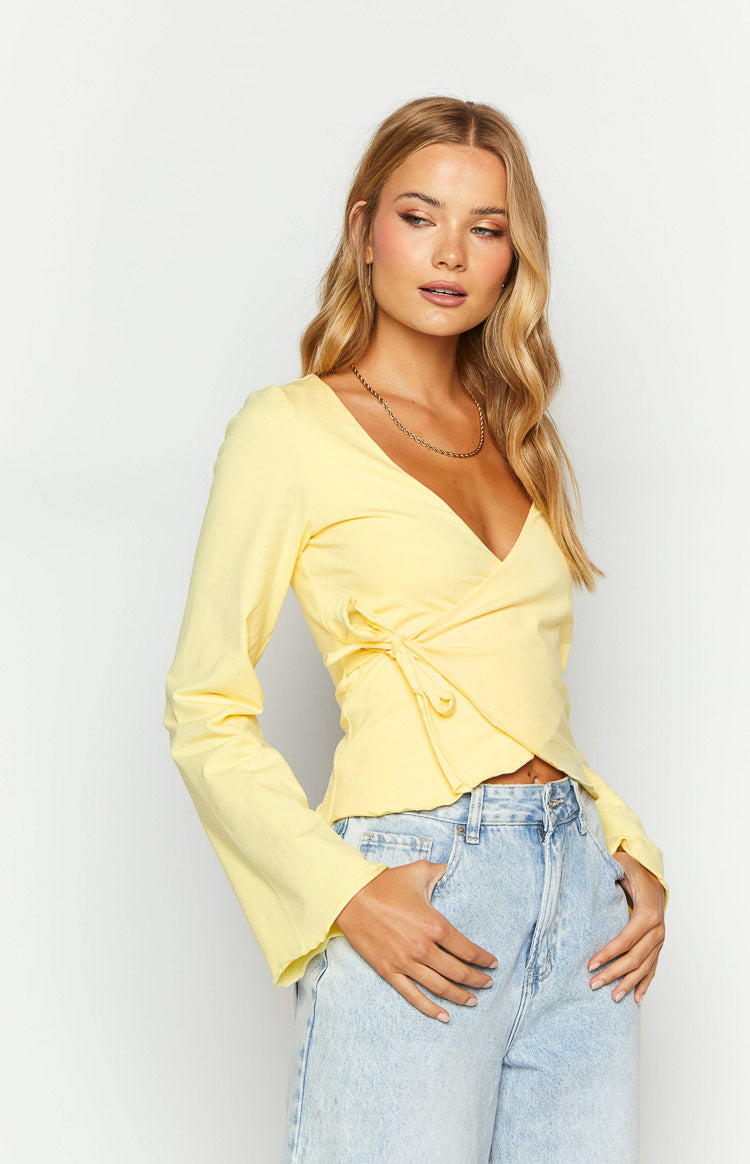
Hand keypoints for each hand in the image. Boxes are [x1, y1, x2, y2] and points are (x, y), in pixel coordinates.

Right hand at [334, 860, 497, 1022]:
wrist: (350, 898)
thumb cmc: (385, 884)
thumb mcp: (418, 871)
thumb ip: (440, 870)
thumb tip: (451, 867)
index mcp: (434, 925)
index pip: (467, 949)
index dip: (483, 959)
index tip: (493, 964)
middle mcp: (423, 948)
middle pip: (458, 972)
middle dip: (477, 980)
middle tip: (488, 984)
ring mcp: (405, 962)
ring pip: (440, 987)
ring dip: (459, 996)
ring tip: (472, 1001)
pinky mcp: (389, 971)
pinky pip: (413, 996)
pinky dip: (430, 1008)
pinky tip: (444, 1016)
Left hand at [587, 847, 666, 1004]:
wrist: (653, 878)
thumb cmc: (634, 871)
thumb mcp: (623, 865)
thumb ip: (611, 868)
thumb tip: (596, 868)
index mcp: (648, 914)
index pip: (626, 939)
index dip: (609, 953)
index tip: (591, 964)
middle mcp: (657, 930)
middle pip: (634, 958)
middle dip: (613, 973)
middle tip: (593, 984)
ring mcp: (659, 940)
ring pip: (644, 967)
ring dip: (628, 983)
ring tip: (612, 997)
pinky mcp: (658, 946)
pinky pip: (653, 968)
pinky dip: (645, 984)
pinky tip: (637, 999)